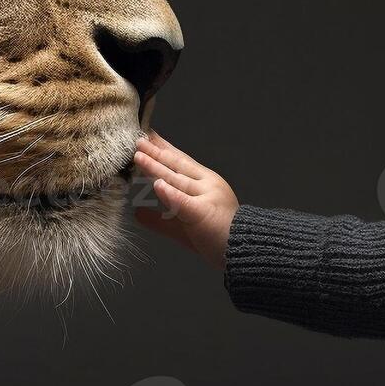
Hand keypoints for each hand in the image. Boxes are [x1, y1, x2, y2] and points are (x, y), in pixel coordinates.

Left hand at [131, 131, 238, 271]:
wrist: (246, 249)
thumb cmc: (218, 237)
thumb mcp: (183, 226)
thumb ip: (160, 220)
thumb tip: (137, 214)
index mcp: (206, 183)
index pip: (181, 161)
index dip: (164, 148)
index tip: (149, 136)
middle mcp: (207, 185)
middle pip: (177, 165)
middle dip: (156, 152)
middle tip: (139, 139)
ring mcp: (207, 197)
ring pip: (177, 179)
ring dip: (156, 166)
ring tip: (139, 155)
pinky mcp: (204, 213)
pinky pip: (184, 202)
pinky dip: (171, 193)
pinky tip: (158, 185)